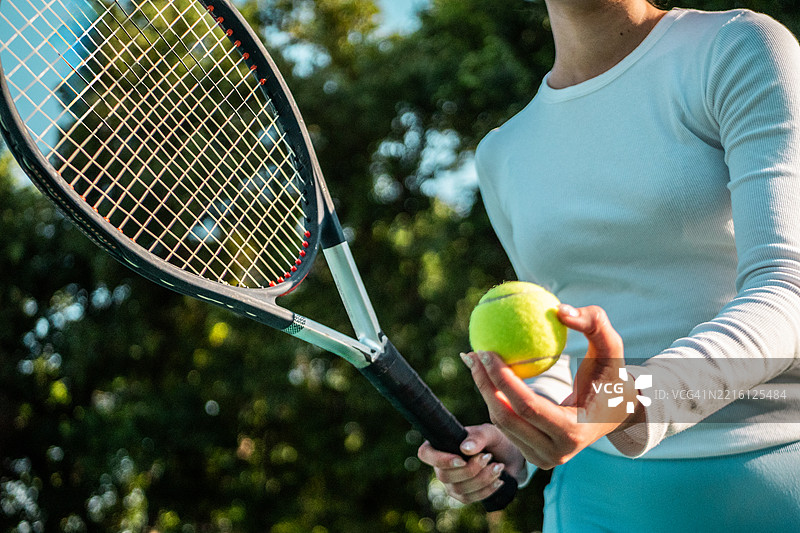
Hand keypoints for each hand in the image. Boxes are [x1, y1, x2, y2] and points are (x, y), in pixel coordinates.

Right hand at [416, 423, 525, 503]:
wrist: (509, 457)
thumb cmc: (495, 441)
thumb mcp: (489, 433)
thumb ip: (478, 437)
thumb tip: (465, 449)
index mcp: (441, 445)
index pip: (426, 454)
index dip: (440, 459)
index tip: (461, 459)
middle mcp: (442, 466)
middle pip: (444, 475)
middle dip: (470, 469)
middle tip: (489, 457)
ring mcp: (451, 483)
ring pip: (458, 489)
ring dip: (482, 479)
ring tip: (498, 466)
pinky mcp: (463, 495)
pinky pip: (469, 498)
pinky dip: (486, 490)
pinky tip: (498, 479)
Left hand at [462, 304, 641, 469]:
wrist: (618, 414)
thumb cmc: (612, 376)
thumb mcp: (612, 348)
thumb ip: (594, 323)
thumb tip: (559, 309)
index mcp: (573, 432)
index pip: (527, 406)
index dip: (502, 380)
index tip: (485, 351)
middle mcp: (556, 452)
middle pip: (506, 418)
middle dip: (483, 384)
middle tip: (473, 354)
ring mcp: (543, 459)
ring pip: (501, 423)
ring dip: (484, 390)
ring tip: (474, 359)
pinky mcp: (533, 456)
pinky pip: (506, 425)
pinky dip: (493, 398)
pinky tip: (484, 372)